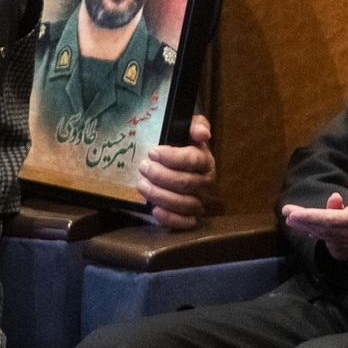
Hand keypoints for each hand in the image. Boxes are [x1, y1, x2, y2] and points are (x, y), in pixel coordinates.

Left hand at [139, 114, 214, 230]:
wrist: (172, 165)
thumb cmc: (177, 146)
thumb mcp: (184, 129)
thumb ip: (194, 124)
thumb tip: (202, 133)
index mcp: (206, 161)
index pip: (195, 160)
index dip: (173, 157)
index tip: (153, 152)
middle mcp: (206, 182)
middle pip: (187, 183)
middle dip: (161, 175)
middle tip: (143, 167)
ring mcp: (199, 200)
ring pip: (185, 203)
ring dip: (160, 195)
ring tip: (141, 185)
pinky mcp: (190, 216)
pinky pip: (185, 223)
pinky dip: (170, 218)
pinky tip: (154, 210)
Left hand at [278, 159, 347, 260]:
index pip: (331, 220)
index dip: (309, 217)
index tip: (290, 214)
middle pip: (328, 231)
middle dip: (308, 221)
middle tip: (290, 213)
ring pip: (336, 235)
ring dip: (328, 219)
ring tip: (340, 198)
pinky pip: (347, 241)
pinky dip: (337, 230)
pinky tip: (340, 218)